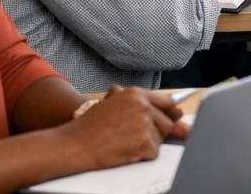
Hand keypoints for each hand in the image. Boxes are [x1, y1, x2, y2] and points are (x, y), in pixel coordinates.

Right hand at [62, 86, 184, 169]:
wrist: (74, 144)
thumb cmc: (90, 126)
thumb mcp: (113, 104)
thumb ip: (139, 103)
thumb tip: (176, 110)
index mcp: (135, 94)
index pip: (167, 101)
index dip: (171, 113)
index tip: (176, 120)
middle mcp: (142, 105)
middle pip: (167, 123)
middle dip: (157, 133)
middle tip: (136, 138)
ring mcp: (144, 123)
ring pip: (160, 139)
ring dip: (147, 145)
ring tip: (125, 143)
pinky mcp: (144, 142)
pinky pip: (154, 153)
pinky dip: (142, 156)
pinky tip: (126, 152)